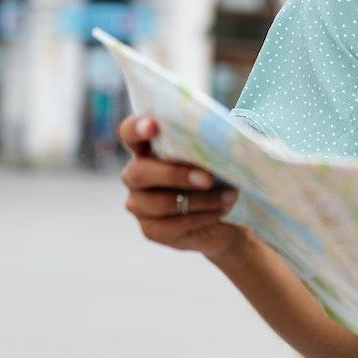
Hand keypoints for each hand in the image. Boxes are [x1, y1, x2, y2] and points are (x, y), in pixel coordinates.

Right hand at [118, 115, 244, 259]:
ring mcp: (139, 204)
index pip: (129, 133)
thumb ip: (207, 145)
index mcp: (147, 148)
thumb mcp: (213, 158)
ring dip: (199, 199)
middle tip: (208, 178)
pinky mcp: (151, 230)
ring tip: (228, 196)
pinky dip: (201, 216)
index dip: (136, 129)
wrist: (226, 219)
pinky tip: (221, 210)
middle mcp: (135, 175)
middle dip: (175, 175)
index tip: (152, 127)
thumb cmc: (218, 177)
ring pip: (160, 202)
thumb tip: (221, 137)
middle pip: (139, 172)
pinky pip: (172, 224)